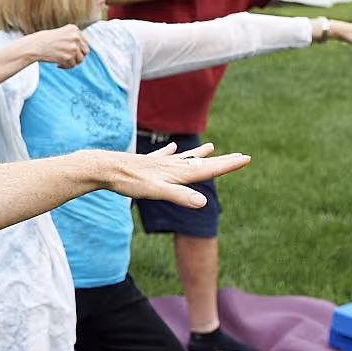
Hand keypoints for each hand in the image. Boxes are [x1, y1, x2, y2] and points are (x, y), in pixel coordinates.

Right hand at [20, 25, 88, 68]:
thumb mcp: (61, 34)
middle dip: (77, 56)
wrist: (34, 46)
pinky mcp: (68, 57)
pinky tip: (57, 65)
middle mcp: (75, 37)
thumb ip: (73, 39)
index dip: (79, 49)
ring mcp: (73, 47)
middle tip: (68, 59)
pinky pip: (72, 65)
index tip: (70, 52)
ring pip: (80, 60)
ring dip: (72, 62)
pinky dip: (65, 67)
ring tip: (62, 62)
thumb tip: (85, 52)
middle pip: (85, 51)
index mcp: (74, 29)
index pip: (84, 42)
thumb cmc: (45, 40)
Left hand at [102, 141, 250, 206]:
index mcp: (177, 174)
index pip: (209, 169)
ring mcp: (158, 163)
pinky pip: (162, 156)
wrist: (104, 168)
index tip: (246, 158)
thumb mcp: (157, 192)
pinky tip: (170, 147)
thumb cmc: (130, 181)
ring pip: (184, 158)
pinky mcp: (145, 163)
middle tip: (240, 155)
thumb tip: (203, 203)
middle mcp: (171, 166)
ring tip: (211, 147)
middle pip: (201, 163)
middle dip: (221, 161)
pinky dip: (169, 152)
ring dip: (199, 154)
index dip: (228, 165)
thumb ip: (180, 196)